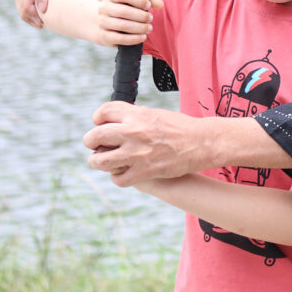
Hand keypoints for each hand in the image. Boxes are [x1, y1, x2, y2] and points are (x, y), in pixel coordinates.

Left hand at [84, 102, 214, 186]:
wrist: (200, 142)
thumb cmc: (179, 127)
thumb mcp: (154, 114)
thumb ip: (133, 117)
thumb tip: (113, 122)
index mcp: (137, 114)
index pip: (103, 112)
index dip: (98, 118)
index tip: (99, 123)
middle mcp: (133, 132)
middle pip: (95, 136)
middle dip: (90, 141)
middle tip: (93, 145)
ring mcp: (137, 153)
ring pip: (100, 161)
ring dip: (97, 161)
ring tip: (100, 161)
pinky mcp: (144, 172)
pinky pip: (118, 179)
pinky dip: (117, 177)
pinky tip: (122, 173)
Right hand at [96, 0, 162, 46]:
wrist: (108, 26)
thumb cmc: (126, 10)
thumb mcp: (136, 2)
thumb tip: (160, 4)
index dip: (139, 0)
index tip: (148, 5)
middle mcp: (104, 8)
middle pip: (124, 11)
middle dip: (141, 16)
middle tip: (150, 18)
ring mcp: (102, 22)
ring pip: (122, 25)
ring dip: (139, 28)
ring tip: (149, 28)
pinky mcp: (104, 36)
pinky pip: (119, 39)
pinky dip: (133, 39)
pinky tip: (142, 37)